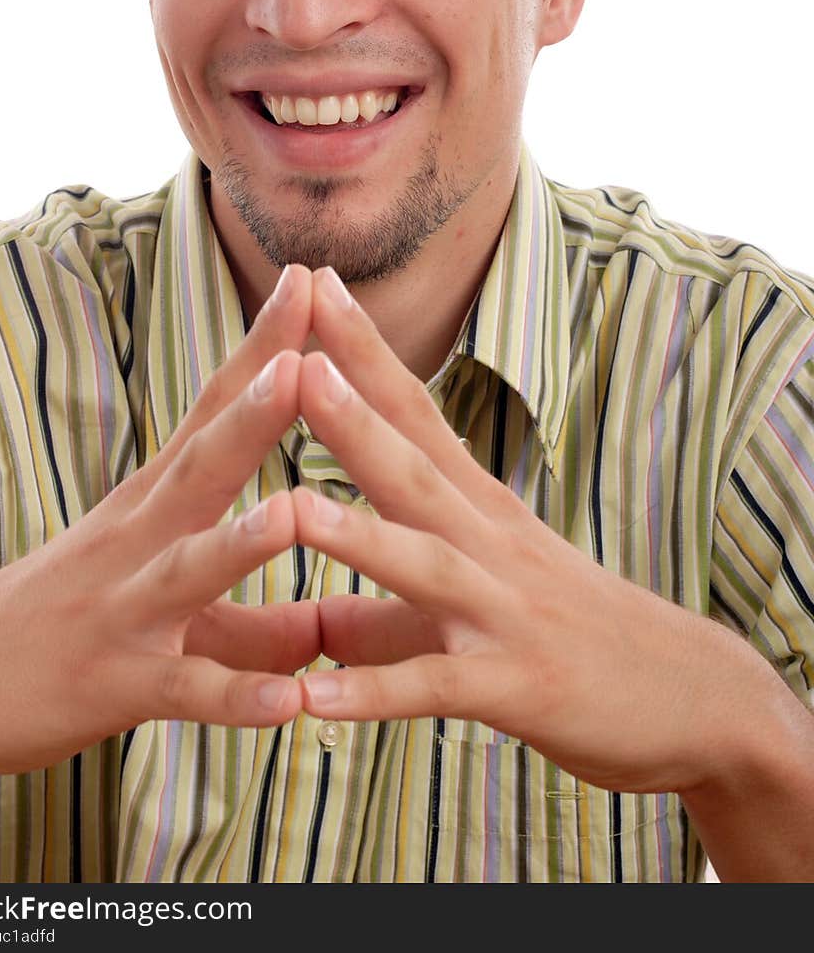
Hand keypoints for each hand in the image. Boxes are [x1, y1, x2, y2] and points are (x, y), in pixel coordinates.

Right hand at [0, 265, 319, 776]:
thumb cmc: (59, 628)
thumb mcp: (164, 610)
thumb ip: (255, 624)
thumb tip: (327, 632)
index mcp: (152, 504)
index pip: (211, 410)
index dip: (261, 348)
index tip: (310, 283)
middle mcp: (138, 540)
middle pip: (203, 465)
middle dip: (256, 409)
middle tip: (307, 355)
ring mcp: (124, 610)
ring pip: (188, 570)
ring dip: (241, 541)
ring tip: (297, 512)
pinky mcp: (112, 684)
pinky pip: (181, 693)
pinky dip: (232, 698)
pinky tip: (286, 706)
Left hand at [293, 266, 775, 796]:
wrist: (698, 698)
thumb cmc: (578, 637)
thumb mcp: (479, 606)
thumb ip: (387, 613)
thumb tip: (312, 622)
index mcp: (479, 511)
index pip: (415, 414)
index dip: (363, 352)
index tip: (313, 285)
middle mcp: (491, 545)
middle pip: (413, 467)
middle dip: (351, 411)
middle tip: (291, 354)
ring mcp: (506, 612)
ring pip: (424, 565)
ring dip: (357, 537)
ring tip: (288, 508)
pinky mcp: (518, 686)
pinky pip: (438, 688)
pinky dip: (377, 694)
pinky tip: (315, 701)